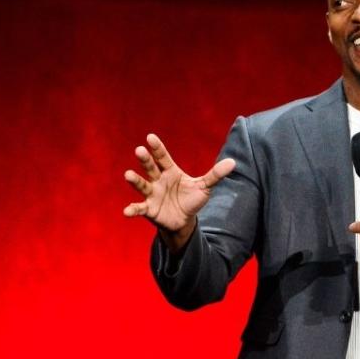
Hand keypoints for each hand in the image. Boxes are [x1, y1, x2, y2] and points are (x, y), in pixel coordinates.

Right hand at [123, 133, 235, 248]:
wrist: (183, 220)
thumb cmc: (191, 199)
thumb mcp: (205, 187)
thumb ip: (215, 175)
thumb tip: (233, 162)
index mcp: (170, 171)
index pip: (162, 157)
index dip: (157, 148)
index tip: (150, 137)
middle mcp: (158, 180)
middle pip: (150, 167)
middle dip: (145, 159)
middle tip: (139, 150)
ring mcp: (151, 194)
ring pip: (142, 185)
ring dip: (134, 180)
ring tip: (128, 175)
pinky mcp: (148, 209)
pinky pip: (138, 208)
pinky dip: (132, 210)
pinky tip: (126, 212)